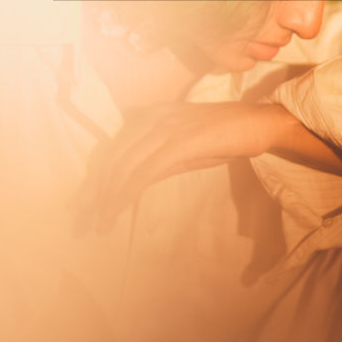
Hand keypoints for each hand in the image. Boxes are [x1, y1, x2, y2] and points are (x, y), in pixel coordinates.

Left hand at [69, 101, 293, 235]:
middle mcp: (151, 118)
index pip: (114, 150)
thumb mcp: (185, 150)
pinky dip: (126, 193)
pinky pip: (144, 171)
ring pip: (124, 166)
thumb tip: (133, 185)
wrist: (260, 122)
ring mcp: (165, 127)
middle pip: (112, 159)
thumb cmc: (226, 137)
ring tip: (98, 225)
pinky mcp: (178, 141)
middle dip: (94, 193)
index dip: (95, 180)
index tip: (83, 206)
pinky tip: (117, 211)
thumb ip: (158, 161)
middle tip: (81, 223)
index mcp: (150, 116)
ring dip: (107, 199)